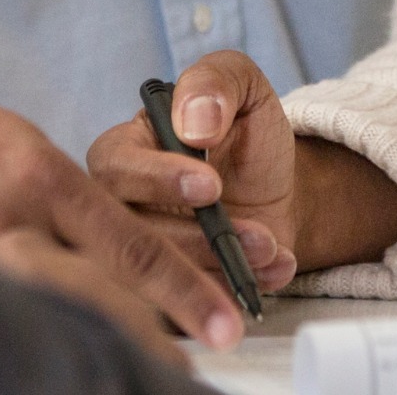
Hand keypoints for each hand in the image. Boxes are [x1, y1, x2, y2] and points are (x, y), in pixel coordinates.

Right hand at [0, 89, 244, 354]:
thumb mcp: (37, 155)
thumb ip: (90, 207)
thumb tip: (150, 266)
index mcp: (38, 179)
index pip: (128, 243)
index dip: (185, 284)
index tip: (228, 318)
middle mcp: (7, 225)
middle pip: (100, 289)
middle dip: (163, 320)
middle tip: (213, 346)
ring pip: (65, 310)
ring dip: (122, 337)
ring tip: (166, 364)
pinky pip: (23, 320)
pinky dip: (62, 339)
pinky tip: (90, 362)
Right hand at [84, 50, 396, 290]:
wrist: (280, 188)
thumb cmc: (246, 134)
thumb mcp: (241, 85)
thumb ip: (216, 82)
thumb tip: (194, 123)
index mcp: (121, 150)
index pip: (116, 168)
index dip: (160, 179)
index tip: (212, 187)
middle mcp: (118, 207)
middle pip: (132, 235)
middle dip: (199, 242)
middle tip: (258, 237)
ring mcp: (138, 257)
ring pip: (159, 279)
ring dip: (222, 270)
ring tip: (272, 252)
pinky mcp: (164, 296)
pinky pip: (182, 312)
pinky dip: (231, 296)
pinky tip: (272, 273)